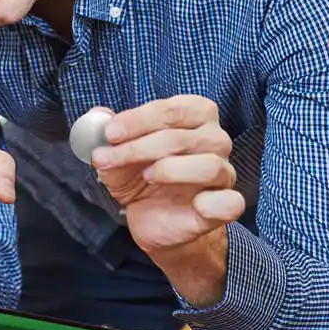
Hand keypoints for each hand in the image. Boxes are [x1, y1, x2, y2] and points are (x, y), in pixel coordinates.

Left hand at [87, 96, 245, 254]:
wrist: (152, 219)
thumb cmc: (140, 177)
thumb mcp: (117, 153)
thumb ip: (107, 132)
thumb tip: (97, 116)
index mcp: (194, 116)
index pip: (172, 110)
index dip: (138, 120)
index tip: (110, 134)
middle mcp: (215, 140)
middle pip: (182, 137)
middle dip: (138, 147)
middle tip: (106, 159)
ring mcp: (223, 173)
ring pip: (208, 165)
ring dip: (169, 170)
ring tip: (146, 177)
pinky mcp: (224, 206)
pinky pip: (231, 202)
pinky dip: (214, 203)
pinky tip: (196, 203)